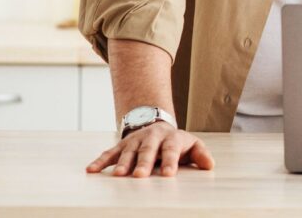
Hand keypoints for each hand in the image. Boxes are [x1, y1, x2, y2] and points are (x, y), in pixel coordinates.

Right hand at [86, 121, 214, 176]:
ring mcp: (134, 141)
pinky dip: (100, 161)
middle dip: (143, 163)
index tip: (168, 174)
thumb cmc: (176, 143)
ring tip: (119, 176)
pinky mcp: (121, 145)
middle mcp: (151, 138)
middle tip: (140, 176)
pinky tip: (91, 170)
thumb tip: (210, 165)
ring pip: (127, 152)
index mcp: (170, 138)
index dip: (170, 161)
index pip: (170, 150)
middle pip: (147, 150)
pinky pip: (109, 153)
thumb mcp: (191, 146)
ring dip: (123, 163)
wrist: (157, 126)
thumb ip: (200, 155)